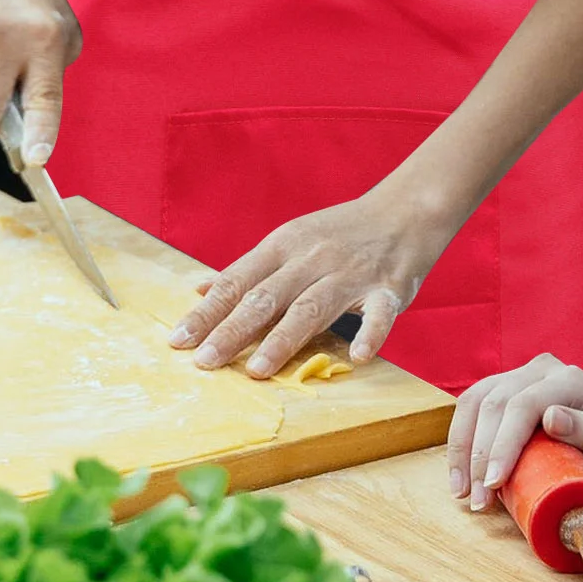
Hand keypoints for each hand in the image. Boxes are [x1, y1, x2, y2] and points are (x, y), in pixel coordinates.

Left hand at [169, 193, 435, 378]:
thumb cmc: (338, 234)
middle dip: (232, 330)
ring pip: (311, 308)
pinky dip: (370, 335)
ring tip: (256, 370)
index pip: (236, 283)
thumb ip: (247, 271)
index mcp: (282, 246)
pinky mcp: (389, 288)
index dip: (206, 312)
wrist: (404, 211)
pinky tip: (355, 357)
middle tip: (204, 362)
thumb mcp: (288, 242)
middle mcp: (311, 258)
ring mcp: (350, 273)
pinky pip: (379, 313)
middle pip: (265, 298)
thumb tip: (198, 290)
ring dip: (282, 340)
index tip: (178, 340)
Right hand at [447, 354, 582, 511]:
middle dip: (477, 455)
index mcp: (570, 380)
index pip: (523, 405)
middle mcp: (541, 370)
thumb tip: (550, 418)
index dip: (502, 445)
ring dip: (461, 448)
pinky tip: (459, 471)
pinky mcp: (503, 388)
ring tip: (461, 490)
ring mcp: (518, 375)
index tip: (493, 484)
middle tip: (476, 499)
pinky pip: (470, 407)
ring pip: (473, 402)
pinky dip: (460, 440)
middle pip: (493, 404)